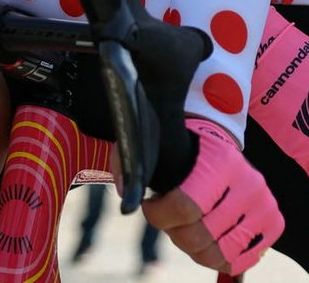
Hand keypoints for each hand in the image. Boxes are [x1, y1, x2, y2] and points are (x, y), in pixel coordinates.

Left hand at [140, 117, 282, 274]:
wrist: (218, 141)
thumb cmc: (182, 147)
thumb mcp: (157, 145)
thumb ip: (133, 165)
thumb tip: (126, 195)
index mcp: (220, 160)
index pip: (185, 206)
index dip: (159, 215)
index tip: (148, 206)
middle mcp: (248, 183)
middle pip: (201, 235)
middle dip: (174, 233)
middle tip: (167, 220)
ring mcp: (264, 205)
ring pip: (219, 254)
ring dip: (194, 248)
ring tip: (184, 229)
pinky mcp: (273, 223)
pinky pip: (240, 260)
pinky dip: (216, 257)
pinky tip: (203, 238)